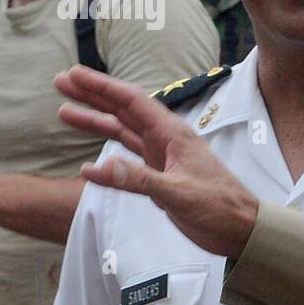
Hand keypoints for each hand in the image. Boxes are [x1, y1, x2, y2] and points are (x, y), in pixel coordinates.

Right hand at [53, 65, 257, 258]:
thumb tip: (95, 168)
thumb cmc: (219, 207)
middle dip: (91, 94)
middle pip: (122, 110)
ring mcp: (161, 157)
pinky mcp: (160, 175)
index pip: (130, 101)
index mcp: (172, 134)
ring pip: (121, 131)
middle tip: (61, 81)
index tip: (75, 74)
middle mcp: (165, 139)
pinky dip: (106, 154)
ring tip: (64, 110)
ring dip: (95, 120)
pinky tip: (89, 160)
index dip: (101, 86)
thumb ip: (138, 180)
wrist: (242, 230)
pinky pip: (127, 157)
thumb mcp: (178, 194)